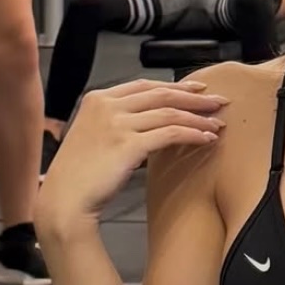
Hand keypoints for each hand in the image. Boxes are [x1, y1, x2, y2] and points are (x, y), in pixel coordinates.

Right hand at [35, 80, 228, 233]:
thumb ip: (117, 122)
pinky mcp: (128, 144)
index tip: (196, 90)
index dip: (174, 86)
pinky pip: (170, 134)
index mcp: (97, 99)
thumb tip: (152, 122)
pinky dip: (192, 135)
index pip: (144, 85)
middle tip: (219, 102)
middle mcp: (107, 106)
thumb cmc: (79, 175)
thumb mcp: (93, 135)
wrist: (65, 199)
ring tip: (217, 124)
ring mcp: (117, 123)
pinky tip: (206, 139)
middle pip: (161, 94)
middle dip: (194, 98)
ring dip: (198, 118)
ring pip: (169, 113)